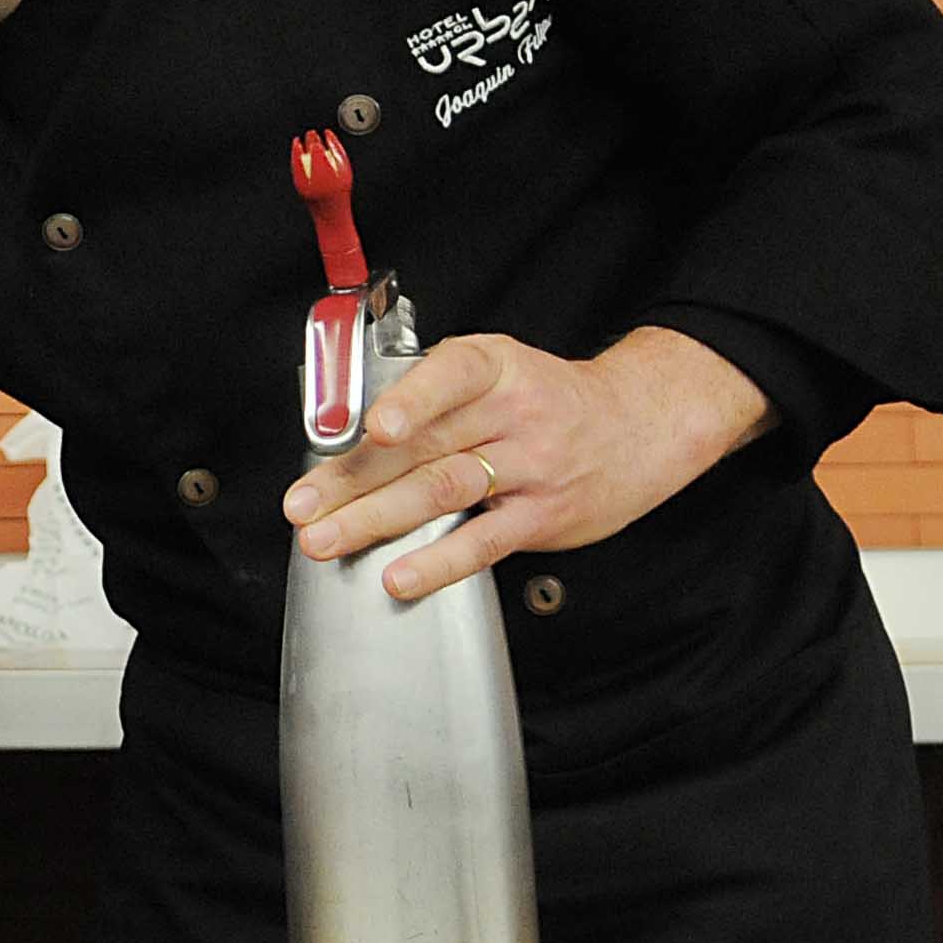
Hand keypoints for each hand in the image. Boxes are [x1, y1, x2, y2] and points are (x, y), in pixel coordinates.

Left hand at [283, 325, 773, 600]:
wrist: (640, 424)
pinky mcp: (543, 516)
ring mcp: (531, 466)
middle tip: (302, 507)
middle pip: (423, 446)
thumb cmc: (548, 399)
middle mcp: (512, 413)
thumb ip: (430, 394)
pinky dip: (438, 562)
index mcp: (491, 367)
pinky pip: (484, 541)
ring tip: (327, 540)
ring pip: (443, 492)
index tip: (370, 426)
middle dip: (352, 480)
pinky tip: (400, 575)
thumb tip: (347, 434)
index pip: (447, 377)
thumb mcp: (496, 370)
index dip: (407, 401)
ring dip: (376, 520)